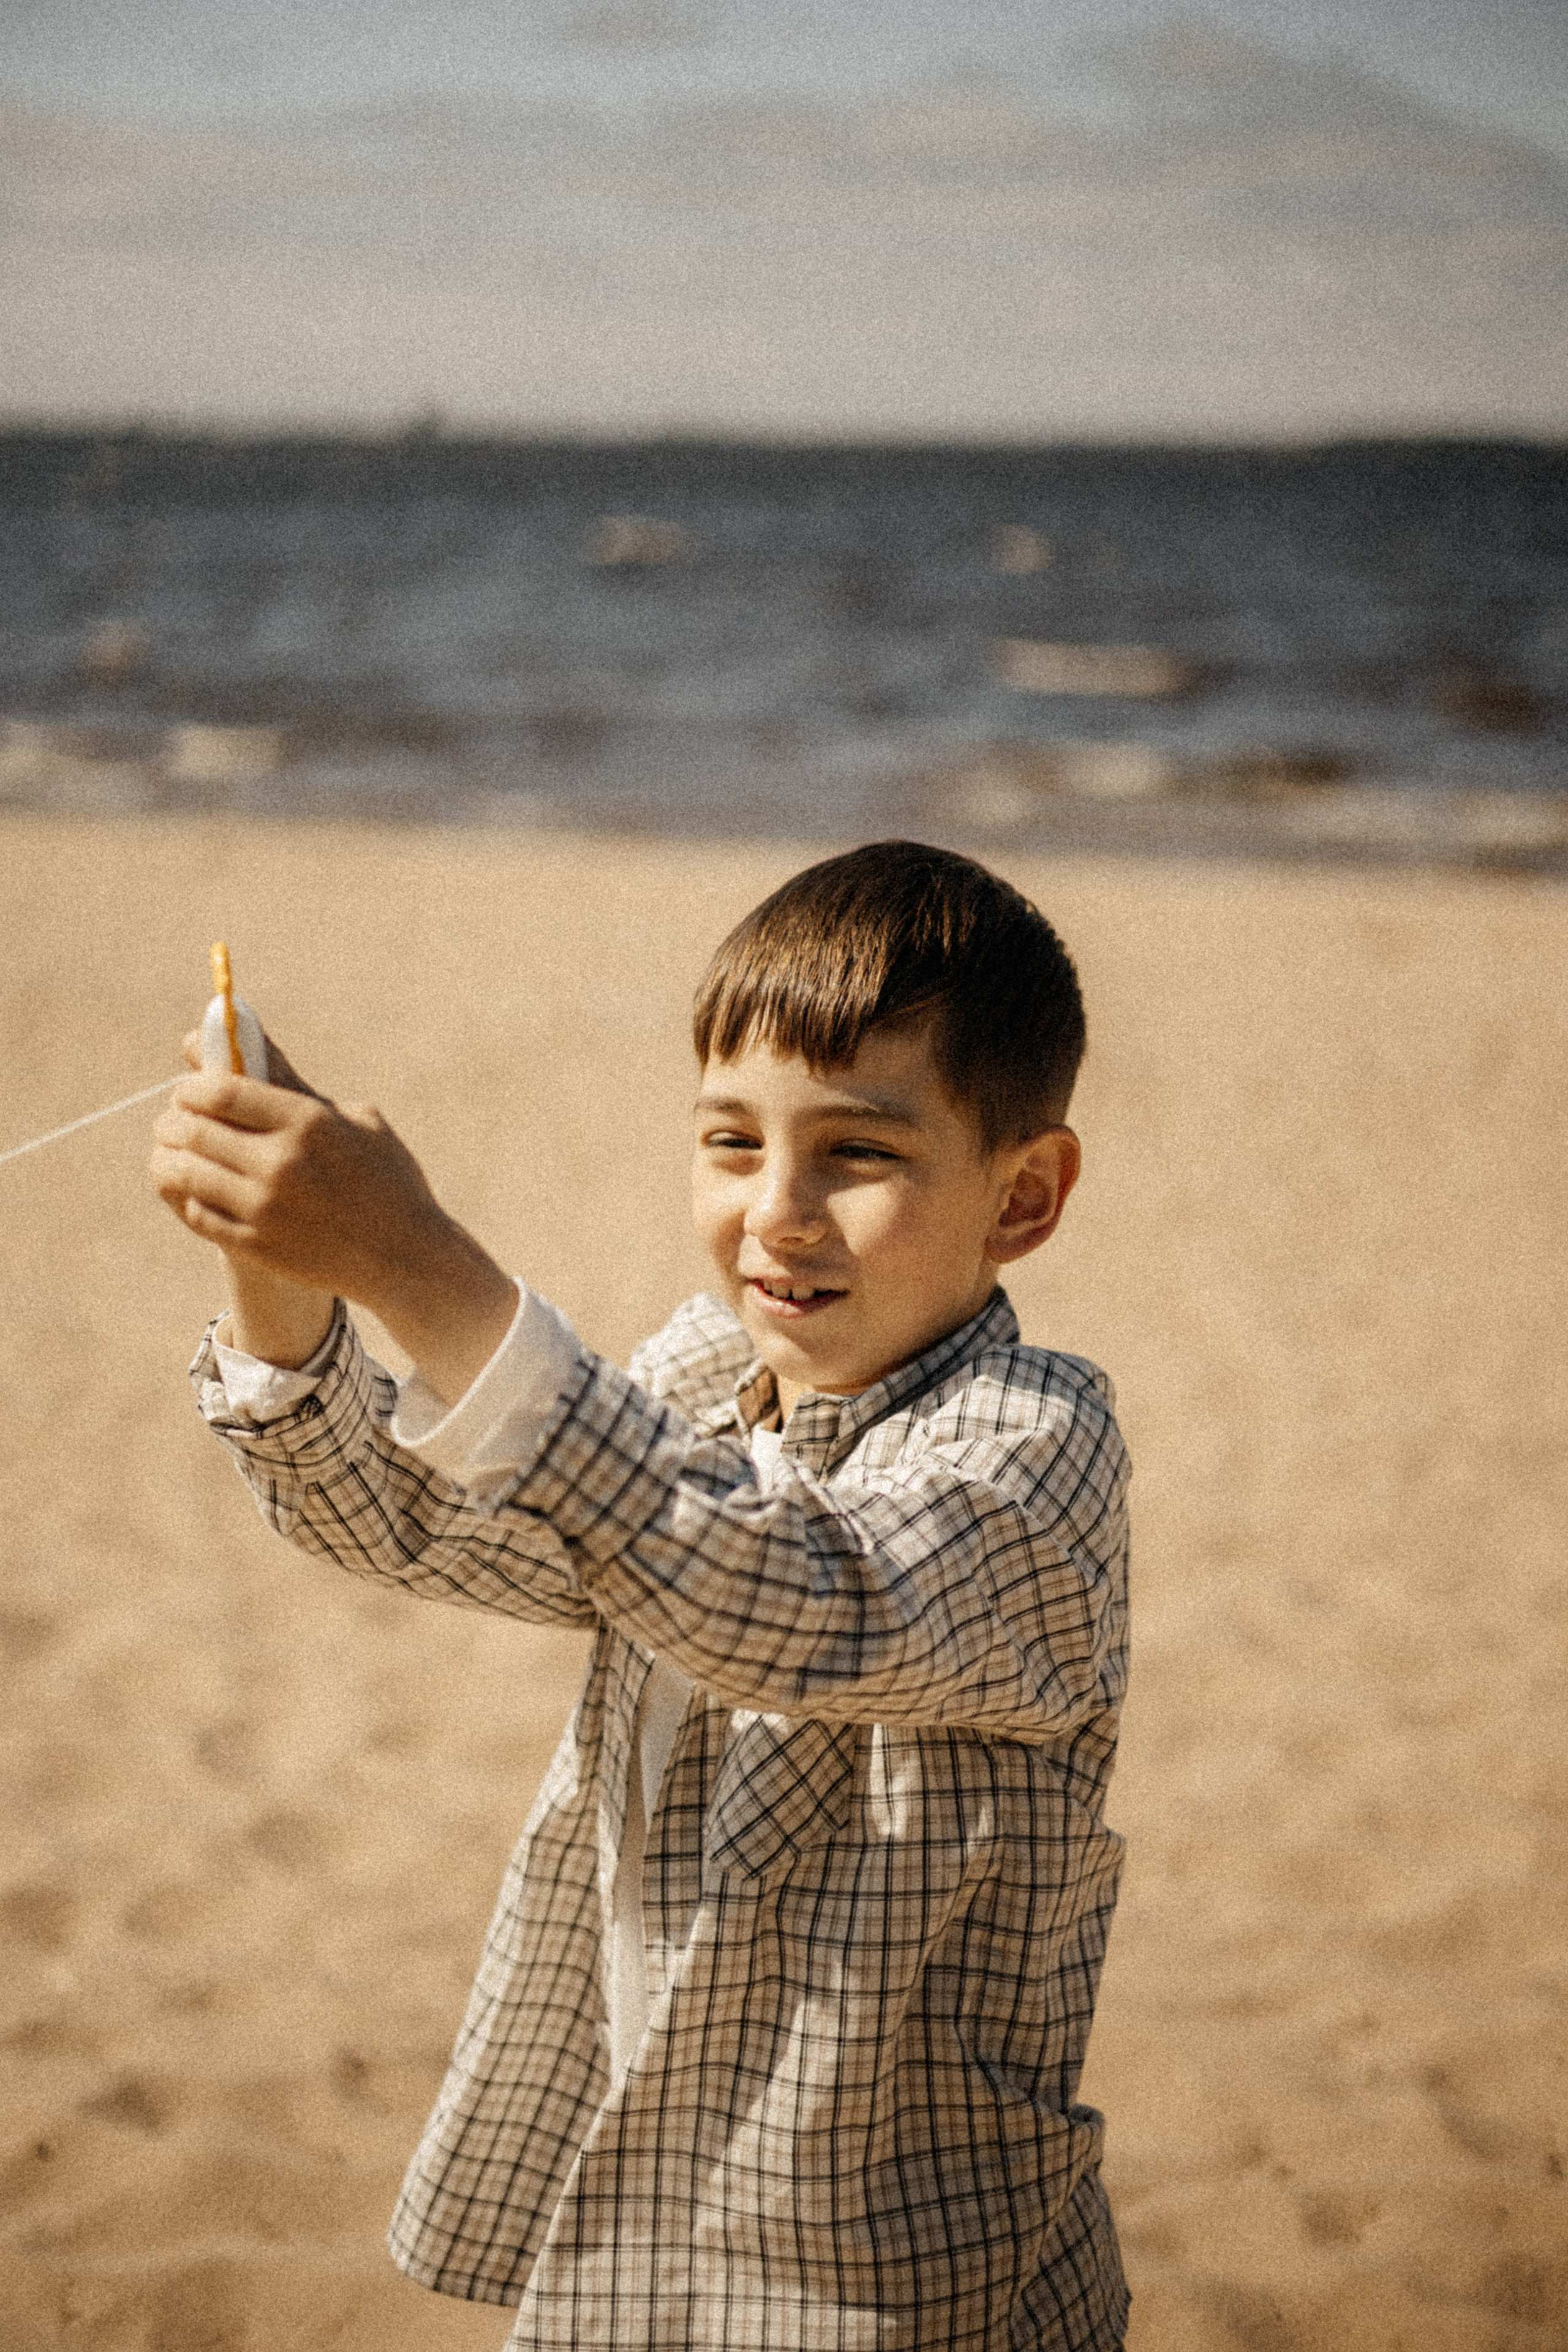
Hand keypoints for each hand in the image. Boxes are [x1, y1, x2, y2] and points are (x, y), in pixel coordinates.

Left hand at [152, 1035, 516, 1403]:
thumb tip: (237, 1034)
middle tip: (176, 1121)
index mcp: (308, 1122)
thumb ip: (290, 1081)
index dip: (192, 1087)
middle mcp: (281, 1164)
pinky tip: (201, 1190)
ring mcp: (266, 1210)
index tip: (191, 1091)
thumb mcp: (353, 1119)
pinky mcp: (256, 1248)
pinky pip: (196, 1213)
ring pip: (185, 1173)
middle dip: (174, 1120)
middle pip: (193, 1128)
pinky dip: (189, 1198)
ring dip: (173, 1158)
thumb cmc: (386, 1177)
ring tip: (179, 1154)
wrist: (407, 1259)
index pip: (220, 1090)